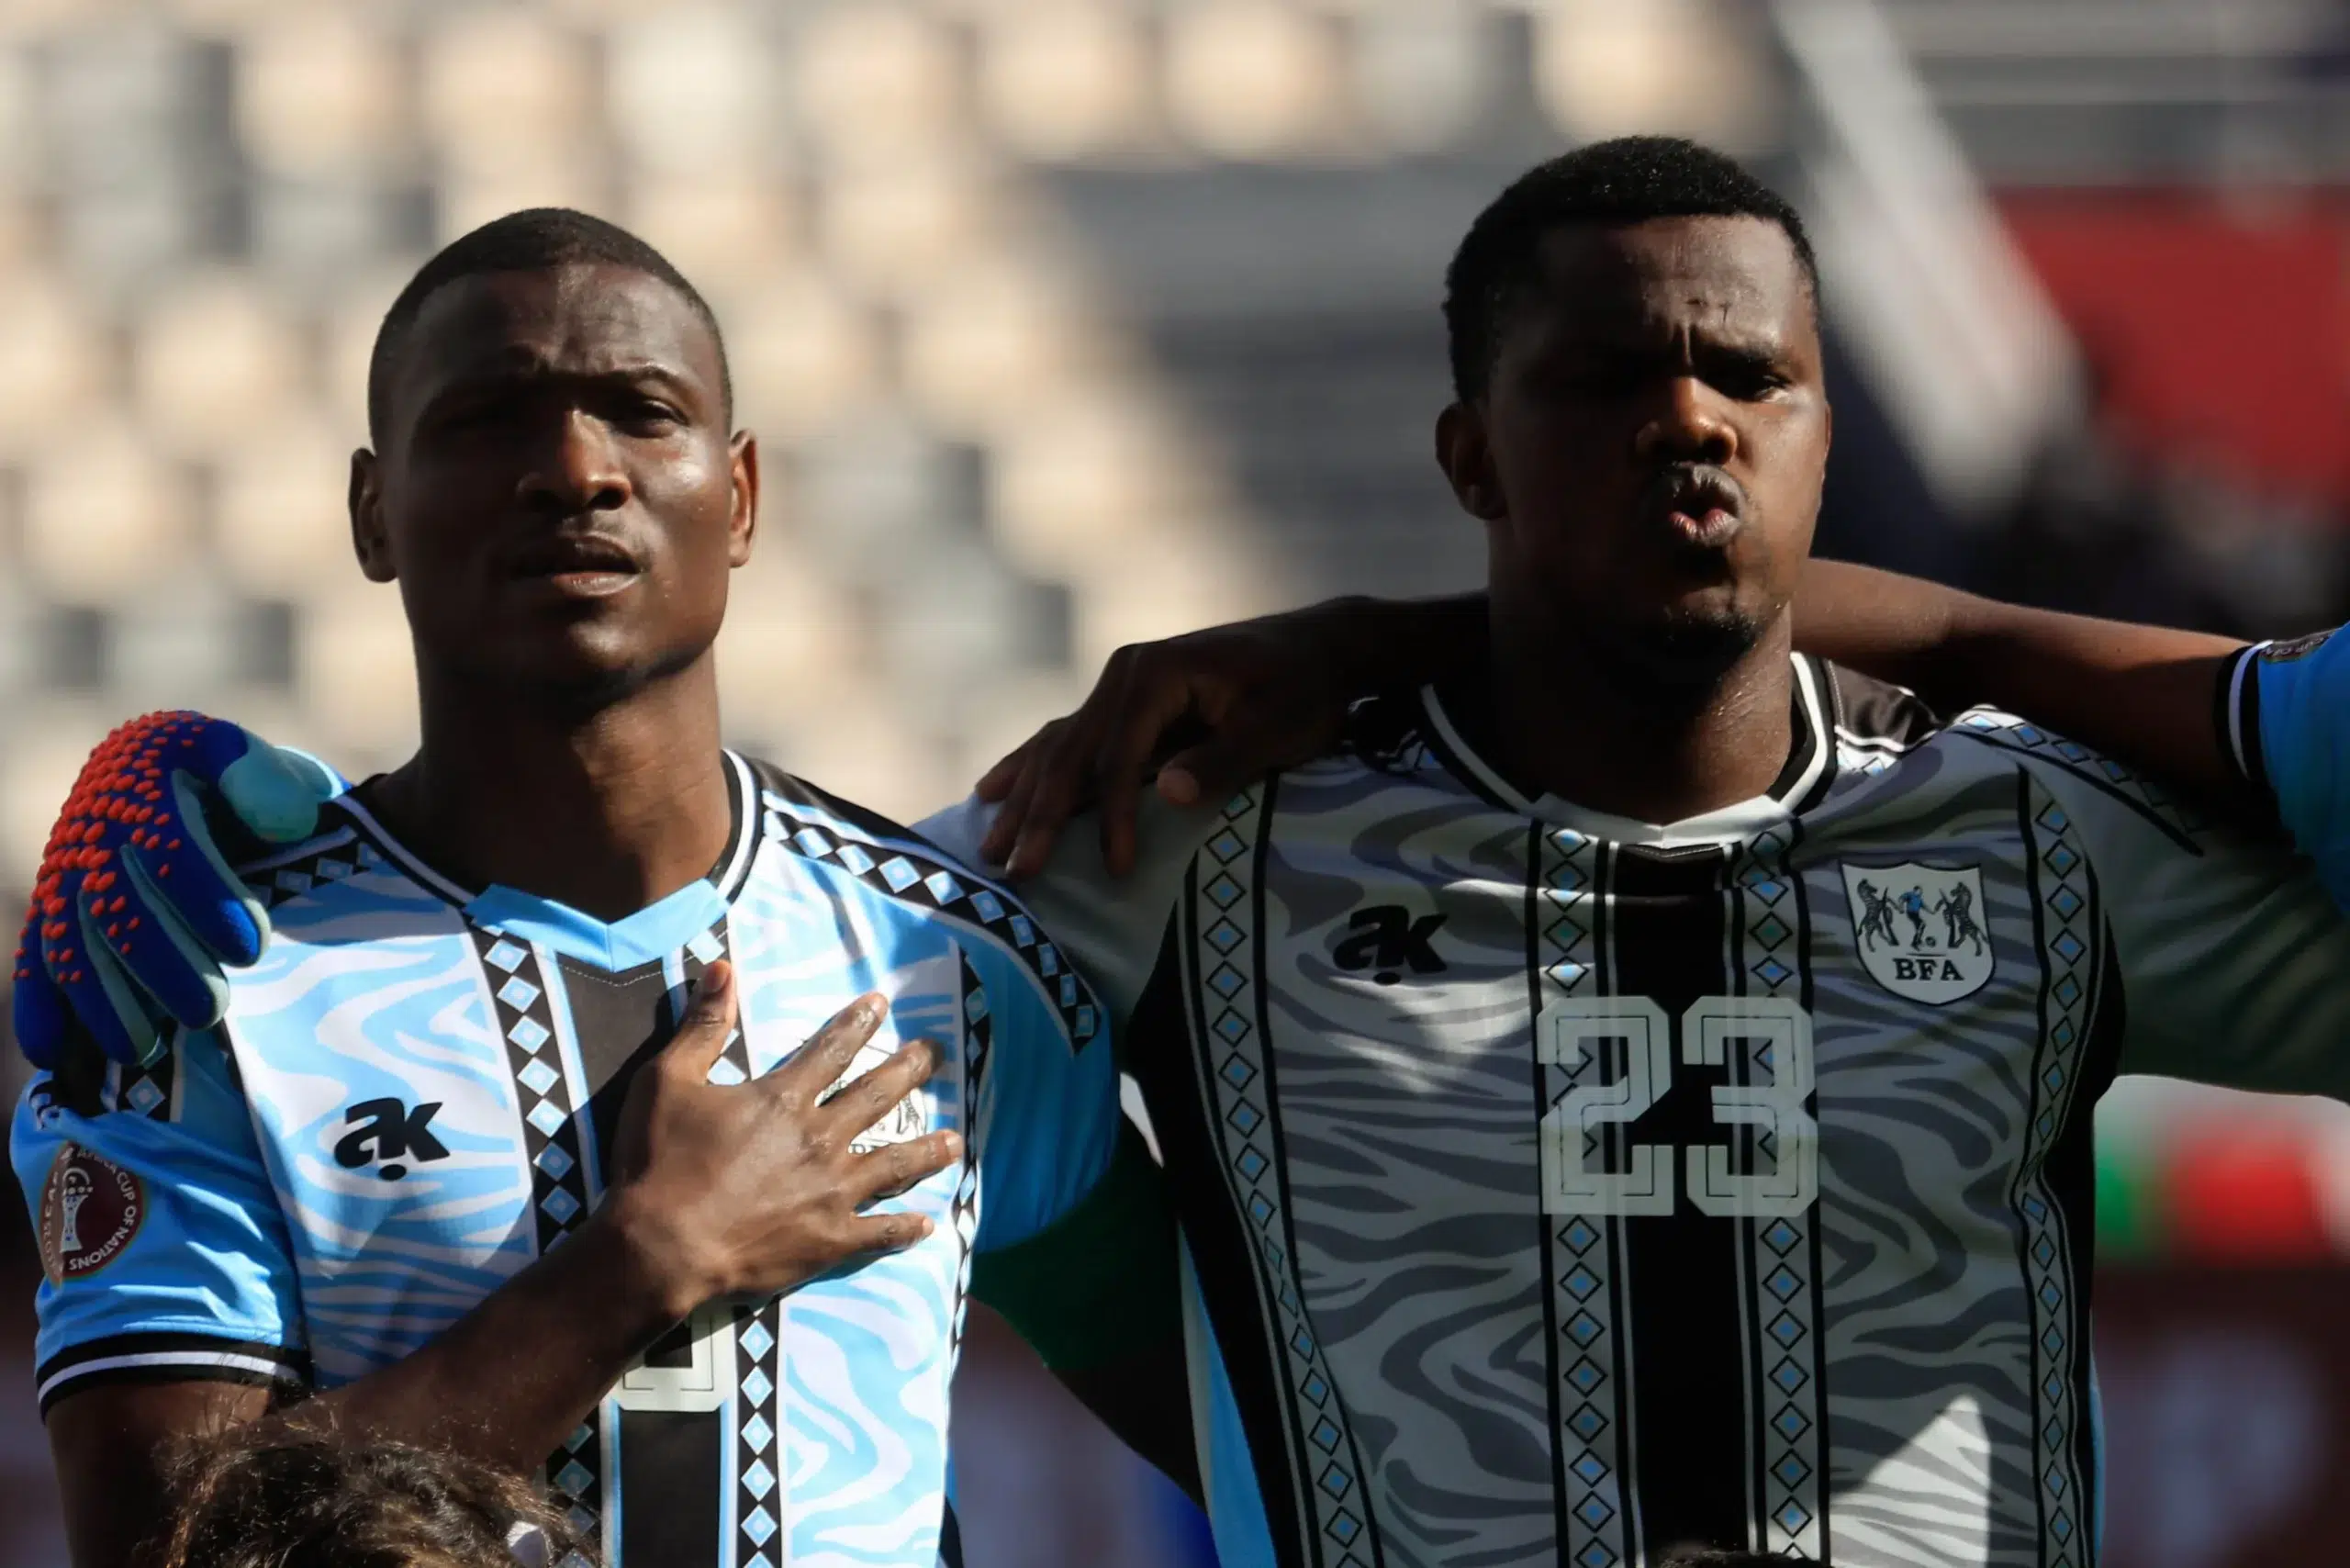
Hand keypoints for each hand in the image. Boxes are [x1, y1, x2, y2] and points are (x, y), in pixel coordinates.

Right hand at [11, 712, 342, 1069]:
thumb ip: (264, 781)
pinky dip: (38, 1006)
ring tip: (139, 1050)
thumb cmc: (220, 777)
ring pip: (69, 944)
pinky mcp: (49, 911)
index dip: (207, 902)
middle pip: (116, 910)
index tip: (252, 948)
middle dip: (160, 967)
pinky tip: (49, 1055)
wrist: (158, 771)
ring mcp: (65, 876)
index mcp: (147, 792)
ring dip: (99, 1001)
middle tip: (208, 1011)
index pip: (171, 850)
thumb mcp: (243, 760)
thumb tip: (287, 822)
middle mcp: (94, 835)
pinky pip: (33, 958)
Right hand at [603, 961, 961, 1313]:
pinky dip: (904, 1230)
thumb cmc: (658, 1162)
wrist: (660, 1247)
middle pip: (877, 1098)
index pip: (832, 1050)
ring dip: (926, 1150)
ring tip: (954, 1141)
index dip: (857, 1023)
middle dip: (909, 1070)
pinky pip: (878, 1233)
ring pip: (893, 1163)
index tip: (882, 1003)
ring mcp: (831, 1192)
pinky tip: (926, 1226)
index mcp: (784, 1099)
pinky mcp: (830, 1240)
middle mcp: (819, 1139)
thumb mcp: (668, 1080)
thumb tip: (722, 966)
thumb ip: (702, 1025)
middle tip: (936, 1054)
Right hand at [975, 618, 1349, 878]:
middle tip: (1014, 871)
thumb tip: (1168, 792)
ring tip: (988, 846)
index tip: (1116, 867)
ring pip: (1059, 748)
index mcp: (1155, 673)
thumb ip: (1223, 758)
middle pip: (1072, 752)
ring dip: (1023, 798)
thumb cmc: (1303, 689)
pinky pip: (1068, 739)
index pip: (1118, 754)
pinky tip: (993, 790)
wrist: (1317, 649)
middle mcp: (1124, 675)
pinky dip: (1032, 767)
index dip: (1113, 814)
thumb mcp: (1277, 726)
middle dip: (1039, 814)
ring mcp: (1118, 687)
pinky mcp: (1125, 704)